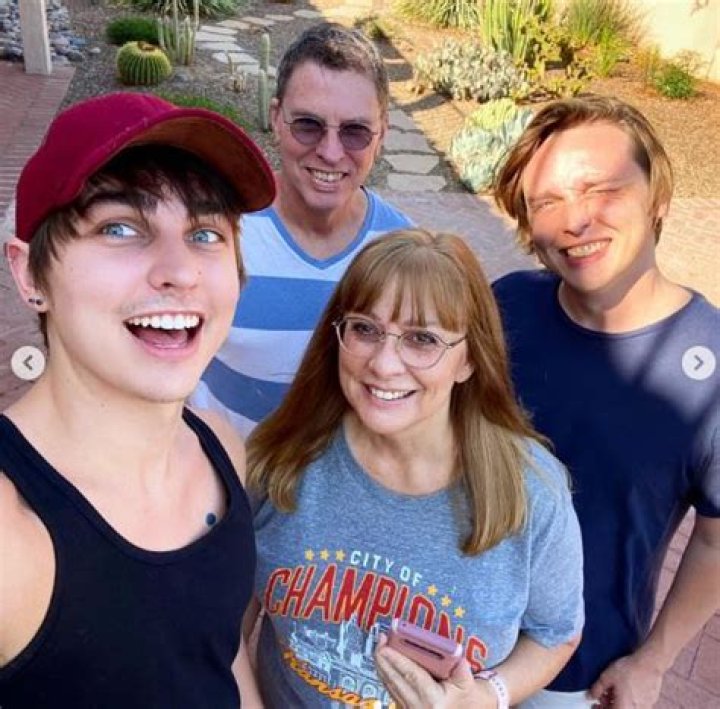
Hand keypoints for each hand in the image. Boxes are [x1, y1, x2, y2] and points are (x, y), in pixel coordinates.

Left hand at [374, 634, 495, 708]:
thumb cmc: (465, 700)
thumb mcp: (467, 684)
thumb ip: (462, 670)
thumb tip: (456, 653)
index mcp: (432, 700)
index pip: (411, 675)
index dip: (397, 659)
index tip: (387, 646)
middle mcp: (417, 706)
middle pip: (395, 680)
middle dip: (384, 659)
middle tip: (380, 640)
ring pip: (390, 686)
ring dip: (383, 666)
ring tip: (380, 646)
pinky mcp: (406, 708)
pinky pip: (392, 691)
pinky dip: (386, 676)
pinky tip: (384, 663)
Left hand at [589, 653, 663, 708]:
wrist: (649, 663)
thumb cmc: (628, 670)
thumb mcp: (607, 677)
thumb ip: (597, 689)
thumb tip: (590, 696)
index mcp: (624, 708)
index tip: (595, 704)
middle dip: (608, 705)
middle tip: (602, 696)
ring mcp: (644, 707)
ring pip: (626, 707)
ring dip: (617, 702)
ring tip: (612, 690)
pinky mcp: (650, 701)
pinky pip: (635, 704)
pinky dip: (627, 699)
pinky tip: (623, 689)